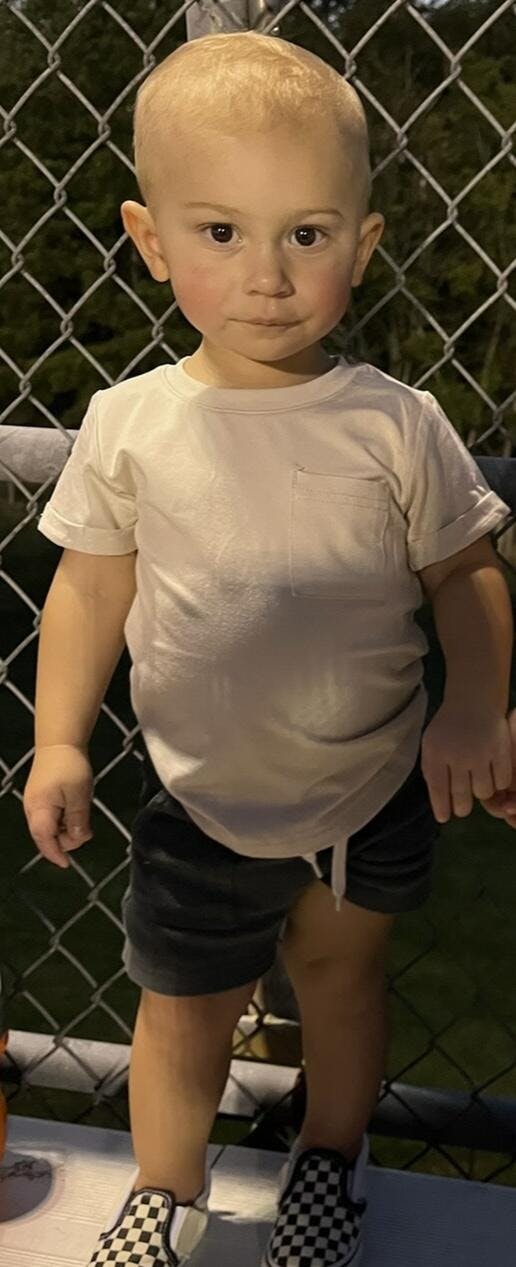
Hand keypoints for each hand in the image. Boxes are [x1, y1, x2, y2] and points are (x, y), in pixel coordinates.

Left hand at [421, 704, 511, 823]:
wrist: (473, 701)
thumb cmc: (449, 726)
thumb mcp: (431, 744)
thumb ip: (432, 771)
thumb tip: (438, 802)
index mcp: (436, 753)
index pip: (438, 790)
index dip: (441, 808)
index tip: (444, 818)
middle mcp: (458, 756)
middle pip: (462, 797)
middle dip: (461, 808)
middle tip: (462, 808)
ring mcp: (481, 753)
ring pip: (483, 792)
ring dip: (481, 793)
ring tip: (478, 785)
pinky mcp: (500, 751)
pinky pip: (502, 781)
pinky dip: (499, 782)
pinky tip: (493, 776)